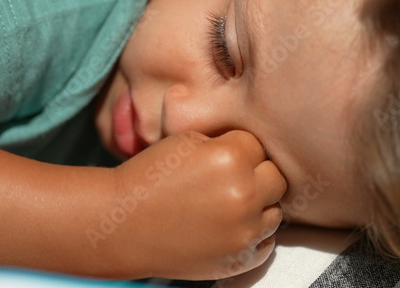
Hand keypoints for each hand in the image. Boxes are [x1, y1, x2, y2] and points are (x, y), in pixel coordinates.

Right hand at [110, 130, 286, 279]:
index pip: (259, 146)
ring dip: (257, 207)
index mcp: (230, 158)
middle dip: (256, 176)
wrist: (123, 225)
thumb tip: (256, 147)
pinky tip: (227, 227)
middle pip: (275, 178)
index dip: (240, 150)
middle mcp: (243, 194)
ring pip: (275, 211)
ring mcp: (243, 231)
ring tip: (225, 205)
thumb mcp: (186, 141)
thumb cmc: (150, 178)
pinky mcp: (240, 259)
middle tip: (227, 181)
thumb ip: (225, 141)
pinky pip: (267, 242)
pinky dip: (252, 235)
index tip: (221, 158)